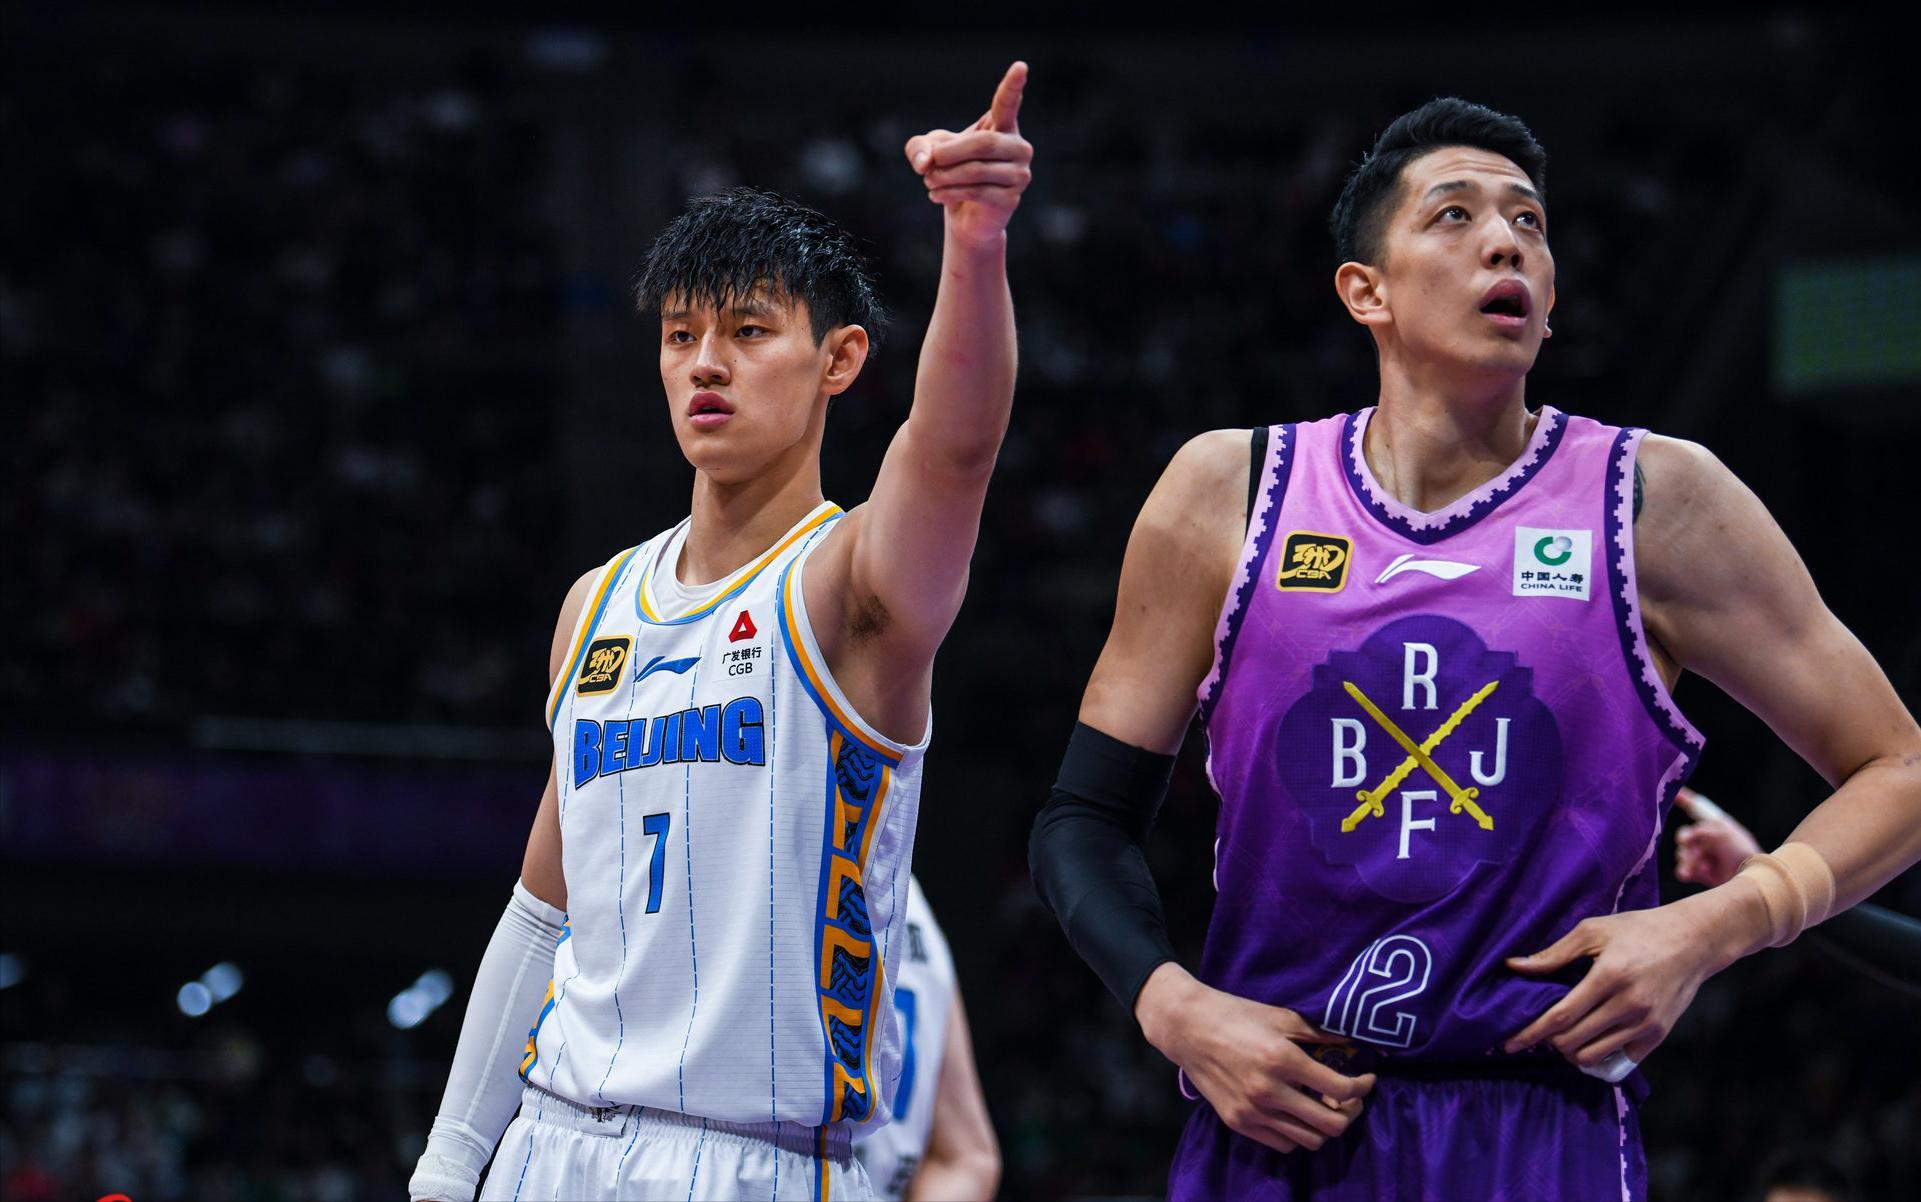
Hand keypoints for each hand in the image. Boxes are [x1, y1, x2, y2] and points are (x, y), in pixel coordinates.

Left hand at [903, 62, 1033, 248]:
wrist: (965, 215)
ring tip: (929, 181)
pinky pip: (978, 192)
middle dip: (950, 154)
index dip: (1013, 86)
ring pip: (978, 170)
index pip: (1007, 103)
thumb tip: (927, 162)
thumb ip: (919, 147)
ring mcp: (1019, 174)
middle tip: (928, 164)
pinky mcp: (1012, 198)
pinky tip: (935, 195)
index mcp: (1002, 126)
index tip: (1020, 66)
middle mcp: (1018, 147)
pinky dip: (950, 193)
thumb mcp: (929, 153)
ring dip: (945, 176)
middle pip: (983, 144)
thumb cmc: (951, 173)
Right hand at [1135, 964, 1374, 1153]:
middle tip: (1349, 1097)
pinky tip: (1296, 1112)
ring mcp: (1252, 1111)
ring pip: (1310, 1140)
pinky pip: (1282, 1143)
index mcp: (1282, 1059)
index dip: (1363, 1086)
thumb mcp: (1281, 1016)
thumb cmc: (1235, 1014)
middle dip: (1350, 1112)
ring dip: (1324, 1126)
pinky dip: (1298, 1133)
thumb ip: (1320, 1033)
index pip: (1340, 1088)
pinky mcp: (1238, 1122)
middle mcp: (1269, 1091)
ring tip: (1323, 1106)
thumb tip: (1356, 1041)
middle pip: (1331, 1124)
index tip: (1367, 1078)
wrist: (1187, 1027)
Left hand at [1503, 894, 1740, 1070]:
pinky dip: (1599, 1055)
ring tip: (1564, 1036)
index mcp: (1609, 976)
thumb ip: (1554, 953)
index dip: (1531, 1033)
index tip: (1509, 1043)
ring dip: (1571, 1051)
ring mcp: (1646, 1023)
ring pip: (1593, 1056)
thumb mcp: (1593, 931)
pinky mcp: (1658, 1035)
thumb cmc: (1637, 930)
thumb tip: (1514, 966)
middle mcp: (1629, 1005)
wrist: (1693, 942)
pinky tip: (1591, 1039)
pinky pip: (1619, 1060)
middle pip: (1573, 1041)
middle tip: (1540, 1031)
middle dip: (1549, 1041)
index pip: (1560, 1016)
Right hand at [1674, 786, 1762, 887]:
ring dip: (1689, 859)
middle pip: (1684, 836)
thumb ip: (1699, 831)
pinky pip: (1684, 870)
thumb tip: (1682, 840)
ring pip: (1682, 854)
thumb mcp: (1722, 835)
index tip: (1675, 793)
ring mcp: (1704, 857)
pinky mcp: (1701, 873)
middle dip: (1687, 842)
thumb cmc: (1740, 852)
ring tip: (1702, 866)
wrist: (1747, 877)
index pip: (1698, 808)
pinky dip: (1685, 871)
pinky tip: (1689, 874)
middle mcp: (1708, 839)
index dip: (1686, 799)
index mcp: (1716, 826)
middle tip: (1689, 845)